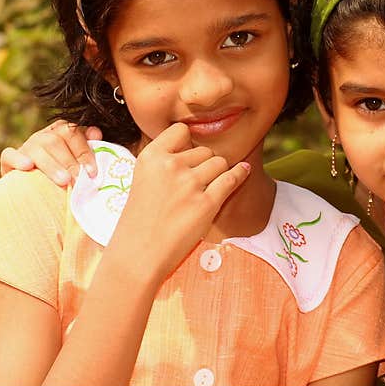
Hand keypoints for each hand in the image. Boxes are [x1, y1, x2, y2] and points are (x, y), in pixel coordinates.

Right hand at [0, 120, 102, 185]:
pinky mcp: (8, 159)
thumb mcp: (77, 164)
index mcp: (60, 133)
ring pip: (36, 148)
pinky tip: (28, 167)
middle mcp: (43, 136)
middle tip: (78, 181)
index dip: (84, 152)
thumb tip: (96, 132)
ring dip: (51, 165)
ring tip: (63, 181)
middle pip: (54, 141)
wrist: (34, 193)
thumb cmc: (62, 177)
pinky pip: (9, 155)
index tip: (92, 172)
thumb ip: (87, 148)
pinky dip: (18, 159)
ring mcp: (25, 147)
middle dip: (69, 162)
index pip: (72, 133)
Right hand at [109, 123, 250, 280]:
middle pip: (204, 150)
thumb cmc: (140, 219)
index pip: (180, 130)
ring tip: (204, 191)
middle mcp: (170, 166)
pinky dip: (241, 173)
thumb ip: (165, 160)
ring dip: (218, 173)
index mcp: (151, 157)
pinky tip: (245, 170)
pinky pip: (232, 178)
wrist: (139, 255)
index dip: (187, 143)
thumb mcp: (143, 179)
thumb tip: (200, 148)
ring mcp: (190, 184)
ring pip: (219, 163)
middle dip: (203, 164)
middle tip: (192, 186)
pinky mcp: (206, 203)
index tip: (187, 156)